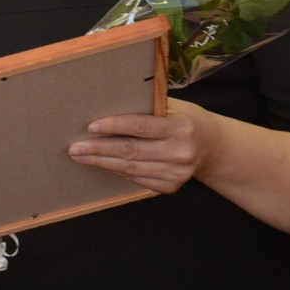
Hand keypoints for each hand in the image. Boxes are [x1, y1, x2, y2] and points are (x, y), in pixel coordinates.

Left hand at [67, 97, 219, 193]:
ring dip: (102, 163)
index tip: (91, 126)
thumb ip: (148, 107)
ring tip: (81, 156)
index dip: (115, 126)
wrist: (214, 147)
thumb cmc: (186, 119)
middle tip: (75, 148)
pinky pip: (137, 179)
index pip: (142, 127)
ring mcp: (177, 173)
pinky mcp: (171, 186)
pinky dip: (117, 171)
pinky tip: (102, 164)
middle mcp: (180, 152)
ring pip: (131, 169)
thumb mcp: (174, 106)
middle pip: (131, 152)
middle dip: (99, 149)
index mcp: (180, 127)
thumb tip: (109, 102)